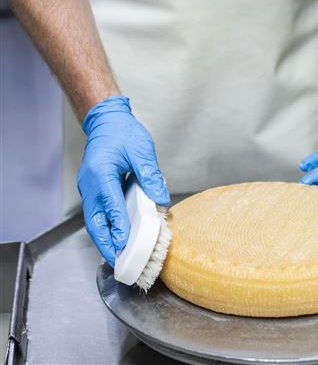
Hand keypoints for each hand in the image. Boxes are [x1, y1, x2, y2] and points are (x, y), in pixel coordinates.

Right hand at [77, 96, 169, 265]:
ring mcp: (90, 189)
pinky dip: (106, 228)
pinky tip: (117, 238)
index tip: (125, 242)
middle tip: (117, 261)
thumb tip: (160, 197)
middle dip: (105, 242)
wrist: (107, 122)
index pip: (110, 205)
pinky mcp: (96, 191)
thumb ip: (149, 174)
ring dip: (104, 239)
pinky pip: (99, 214)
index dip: (118, 225)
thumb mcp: (141, 150)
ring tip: (117, 257)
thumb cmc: (123, 133)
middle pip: (94, 221)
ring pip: (95, 220)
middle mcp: (91, 185)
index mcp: (101, 174)